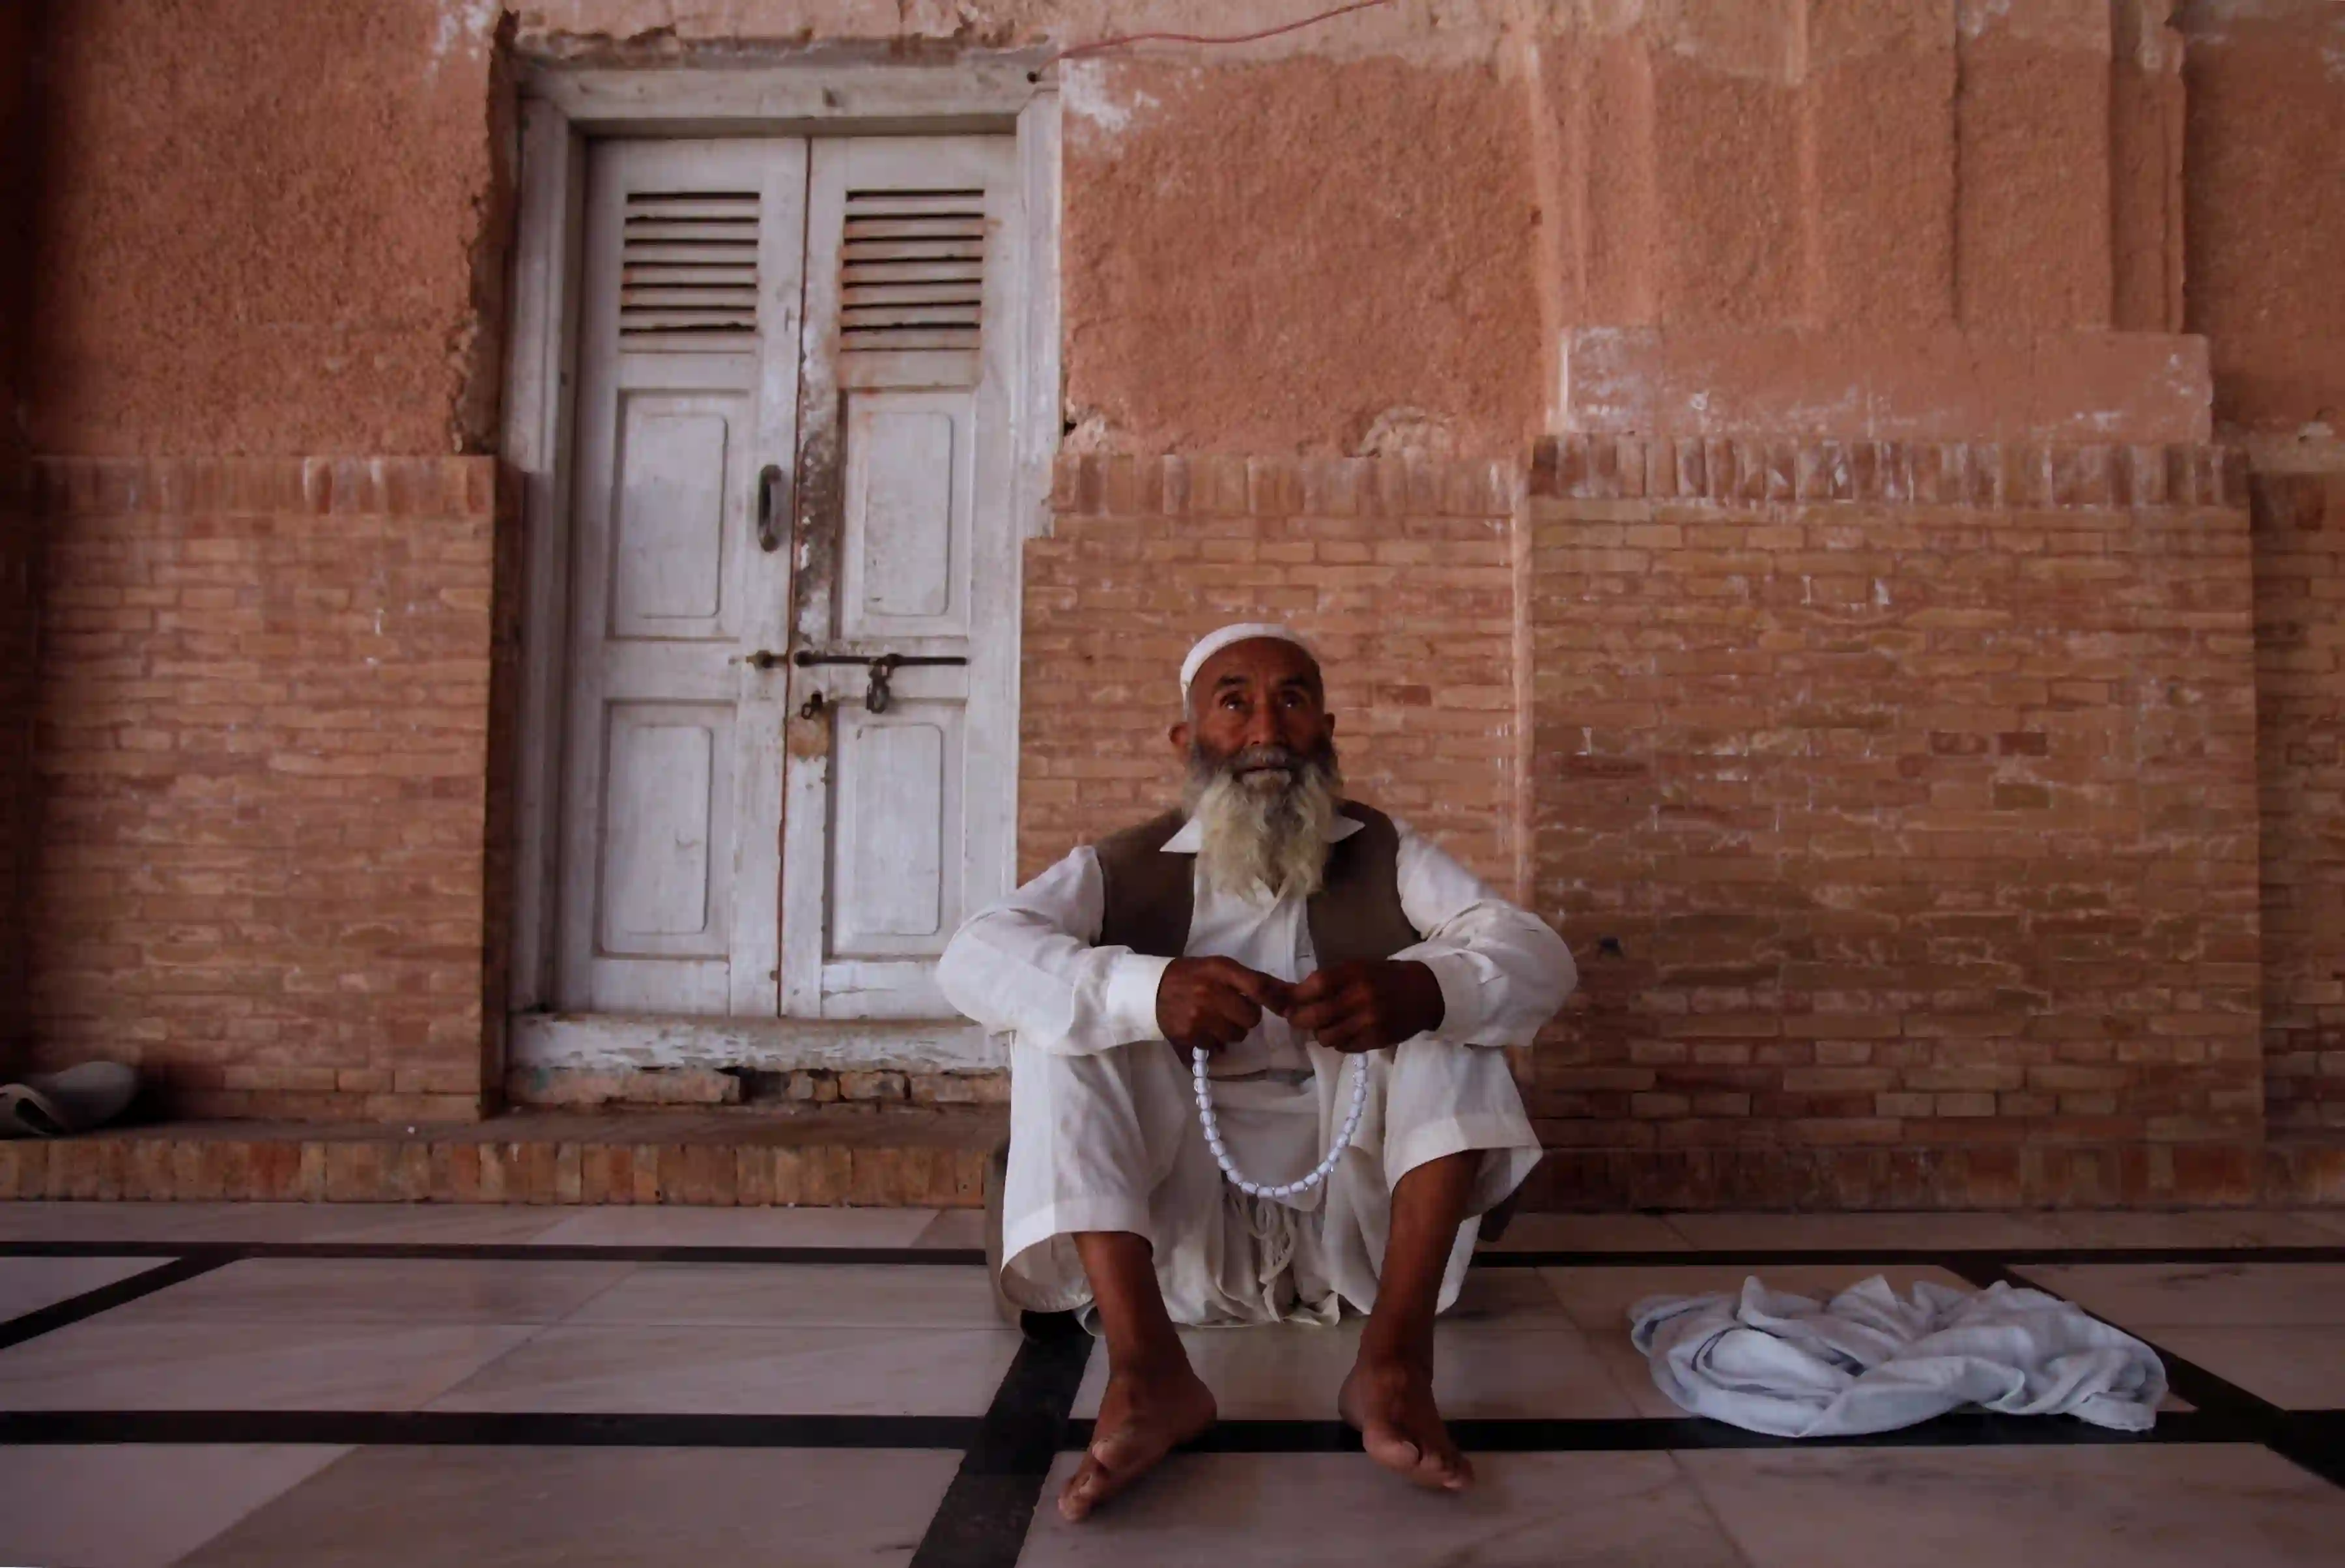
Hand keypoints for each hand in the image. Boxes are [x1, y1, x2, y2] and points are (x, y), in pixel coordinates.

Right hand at [1156, 957, 1293, 1053]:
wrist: (1152, 989)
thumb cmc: (1192, 975)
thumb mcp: (1221, 968)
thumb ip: (1255, 980)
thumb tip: (1292, 993)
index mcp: (1220, 970)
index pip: (1258, 987)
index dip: (1276, 1000)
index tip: (1286, 1010)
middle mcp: (1210, 993)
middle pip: (1251, 1019)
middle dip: (1245, 1017)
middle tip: (1231, 1010)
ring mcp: (1198, 1017)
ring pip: (1236, 1036)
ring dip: (1230, 1031)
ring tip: (1214, 1020)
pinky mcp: (1188, 1036)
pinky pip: (1216, 1047)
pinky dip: (1213, 1041)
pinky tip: (1201, 1029)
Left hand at [1286, 960, 1443, 1053]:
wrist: (1425, 992)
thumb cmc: (1384, 977)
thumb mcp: (1357, 968)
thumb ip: (1328, 980)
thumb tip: (1290, 996)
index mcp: (1354, 973)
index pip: (1314, 986)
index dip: (1296, 996)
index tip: (1289, 1001)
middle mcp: (1361, 997)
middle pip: (1313, 1016)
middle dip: (1298, 1019)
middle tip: (1297, 1018)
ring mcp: (1369, 1022)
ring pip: (1325, 1037)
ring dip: (1320, 1032)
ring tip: (1329, 1024)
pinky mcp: (1377, 1040)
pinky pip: (1343, 1047)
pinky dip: (1339, 1042)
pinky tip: (1347, 1031)